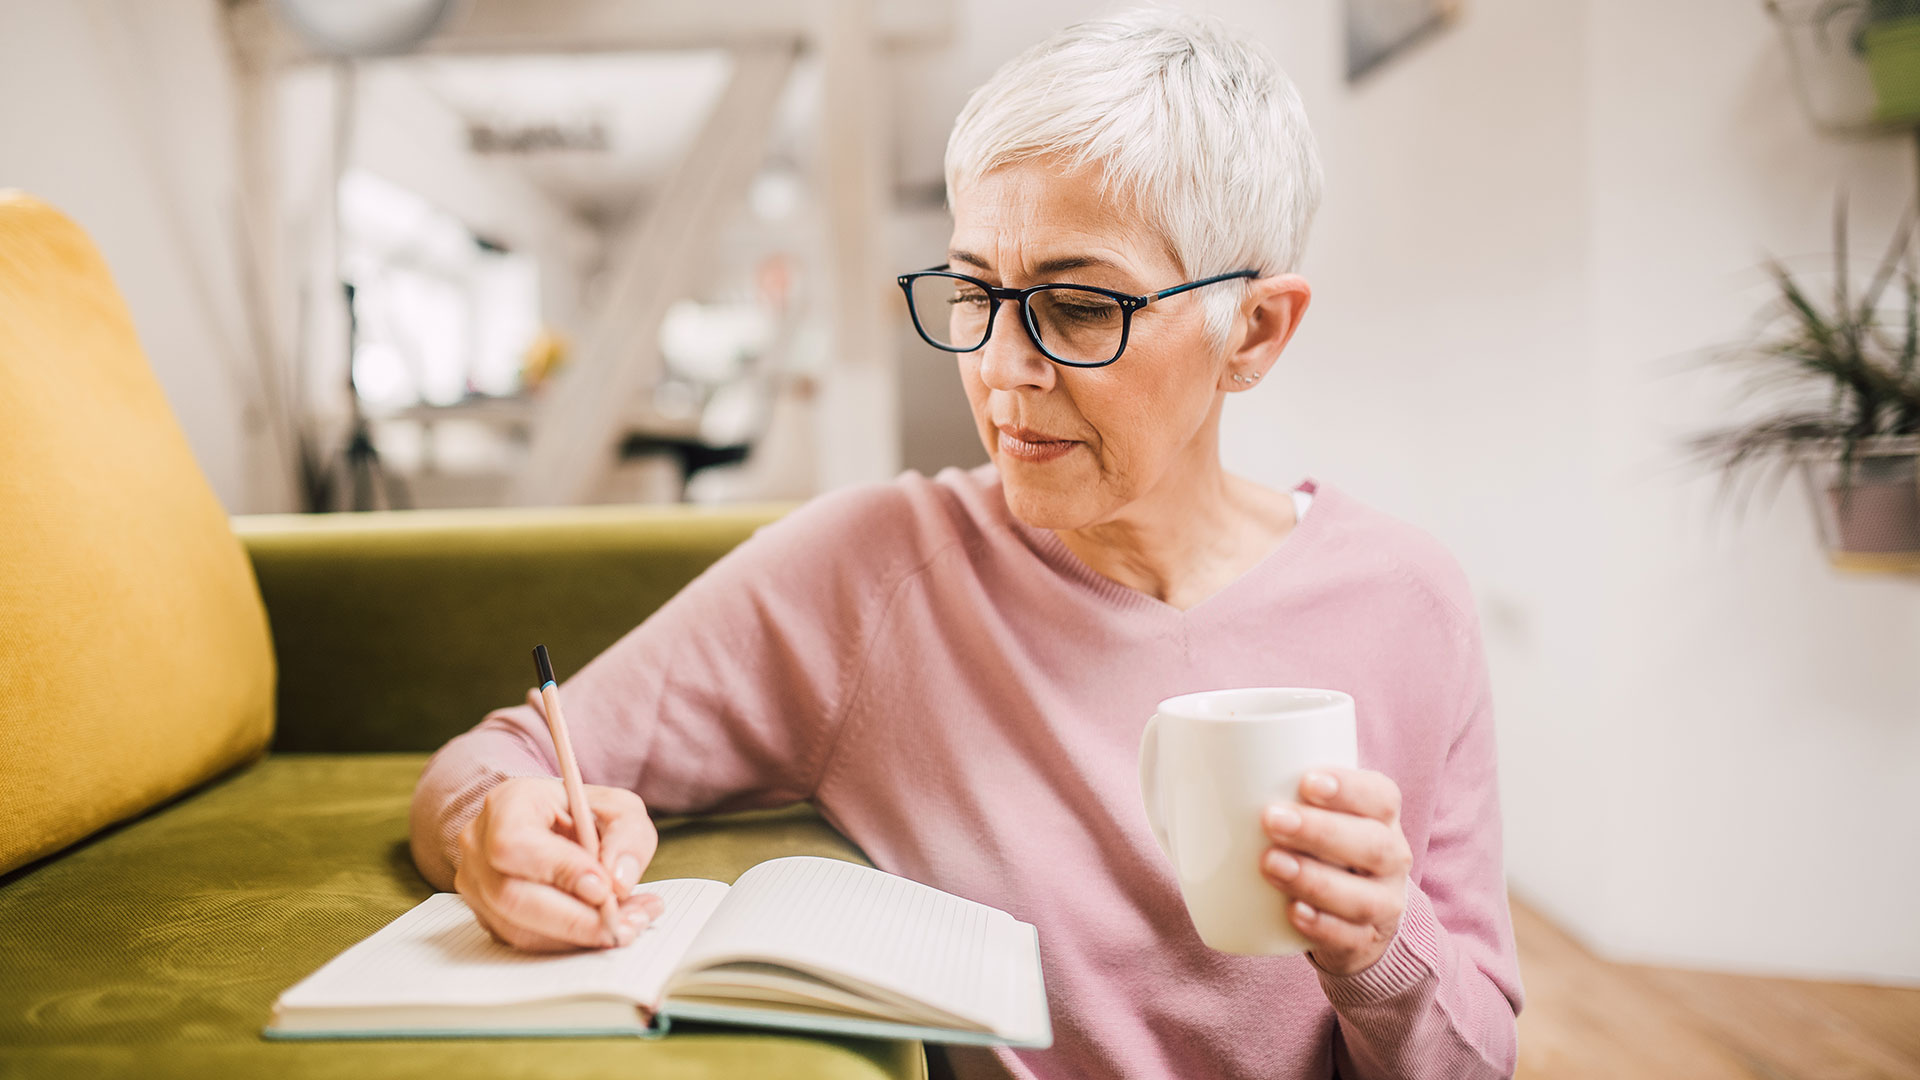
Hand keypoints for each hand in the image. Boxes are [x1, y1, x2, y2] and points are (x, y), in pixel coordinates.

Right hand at [455, 776, 664, 951]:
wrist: (554, 826)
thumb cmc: (583, 814)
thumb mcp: (618, 808)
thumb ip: (627, 836)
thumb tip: (618, 882)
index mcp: (506, 805)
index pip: (515, 843)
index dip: (558, 870)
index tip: (603, 888)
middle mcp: (479, 846)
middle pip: (509, 895)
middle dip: (573, 919)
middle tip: (621, 926)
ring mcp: (476, 885)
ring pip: (518, 928)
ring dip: (578, 936)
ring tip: (628, 926)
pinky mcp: (488, 917)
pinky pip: (525, 941)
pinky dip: (570, 943)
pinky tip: (606, 929)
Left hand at [1260, 768, 1411, 975]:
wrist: (1352, 914)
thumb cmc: (1318, 846)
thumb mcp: (1309, 811)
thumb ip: (1274, 788)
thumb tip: (1188, 766)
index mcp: (1380, 817)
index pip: (1380, 797)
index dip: (1349, 788)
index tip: (1305, 780)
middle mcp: (1391, 858)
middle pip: (1373, 844)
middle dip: (1321, 831)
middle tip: (1271, 819)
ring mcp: (1383, 904)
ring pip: (1363, 897)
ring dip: (1314, 879)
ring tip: (1270, 864)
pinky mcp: (1365, 942)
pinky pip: (1351, 938)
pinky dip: (1321, 926)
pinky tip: (1292, 912)